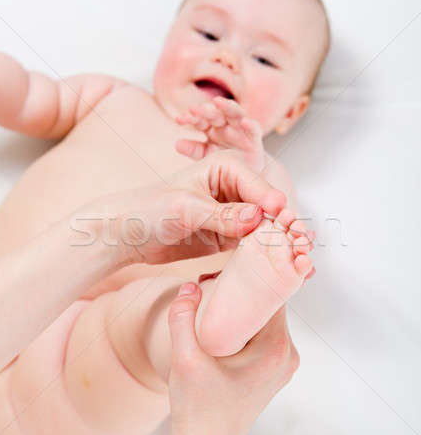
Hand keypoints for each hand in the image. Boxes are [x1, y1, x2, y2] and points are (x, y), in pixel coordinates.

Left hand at [75, 150, 285, 265]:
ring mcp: (235, 213)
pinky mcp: (230, 235)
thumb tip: (258, 218)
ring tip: (302, 262)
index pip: (260, 186)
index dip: (276, 207)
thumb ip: (223, 215)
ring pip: (266, 227)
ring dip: (281, 242)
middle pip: (270, 207)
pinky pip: (254, 243)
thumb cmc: (151, 210)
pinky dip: (268, 254)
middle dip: (286, 226)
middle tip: (304, 247)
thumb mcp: (187, 209)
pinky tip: (285, 268)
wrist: (129, 234)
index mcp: (226, 166)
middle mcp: (235, 187)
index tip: (288, 225)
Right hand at [167, 282, 298, 434]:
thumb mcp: (184, 359)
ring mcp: (282, 364)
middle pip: (271, 306)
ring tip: (216, 297)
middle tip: (216, 279)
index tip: (233, 264)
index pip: (273, 295)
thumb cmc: (198, 409)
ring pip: (266, 320)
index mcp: (275, 348)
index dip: (255, 275)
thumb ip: (183, 317)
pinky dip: (246, 323)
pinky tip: (223, 321)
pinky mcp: (272, 371)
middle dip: (246, 290)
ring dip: (245, 307)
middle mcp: (286, 355)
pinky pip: (263, 335)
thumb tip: (190, 286)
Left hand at [175, 96, 264, 171]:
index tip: (179, 120)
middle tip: (195, 109)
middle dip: (205, 111)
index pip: (199, 120)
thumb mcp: (207, 156)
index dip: (190, 119)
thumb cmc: (225, 160)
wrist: (246, 171)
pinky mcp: (254, 137)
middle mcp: (225, 124)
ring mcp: (240, 128)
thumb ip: (194, 150)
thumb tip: (177, 143)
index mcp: (211, 127)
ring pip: (234, 113)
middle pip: (215, 114)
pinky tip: (245, 122)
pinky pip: (254, 129)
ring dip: (227, 107)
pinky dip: (250, 124)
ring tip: (218, 102)